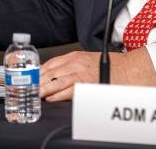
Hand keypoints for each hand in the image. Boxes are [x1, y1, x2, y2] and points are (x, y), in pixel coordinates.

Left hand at [39, 48, 155, 101]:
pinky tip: (50, 98)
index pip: (50, 63)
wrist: (128, 69)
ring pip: (56, 81)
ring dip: (43, 89)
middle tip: (27, 89)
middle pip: (50, 72)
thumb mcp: (87, 60)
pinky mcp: (87, 84)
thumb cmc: (110, 66)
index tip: (30, 79)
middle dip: (37, 81)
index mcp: (75, 56)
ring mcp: (81, 73)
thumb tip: (56, 75)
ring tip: (34, 95)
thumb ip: (72, 65)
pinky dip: (57, 95)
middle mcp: (76, 63)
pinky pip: (68, 90)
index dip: (38, 72)